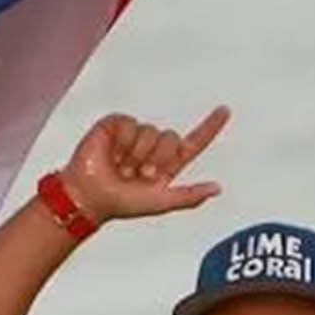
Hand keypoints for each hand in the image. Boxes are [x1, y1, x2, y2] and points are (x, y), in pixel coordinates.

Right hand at [60, 106, 227, 225]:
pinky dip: (123, 142)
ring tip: (121, 167)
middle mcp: (152, 147)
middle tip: (137, 174)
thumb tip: (217, 188)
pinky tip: (111, 153)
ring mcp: (134, 135)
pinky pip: (131, 123)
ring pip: (151, 131)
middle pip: (171, 138)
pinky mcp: (116, 125)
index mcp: (166, 165)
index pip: (193, 143)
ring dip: (136, 154)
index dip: (209, 127)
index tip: (224, 110)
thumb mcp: (161, 203)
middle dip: (156, 158)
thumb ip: (190, 196)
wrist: (90, 196)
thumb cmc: (122, 203)